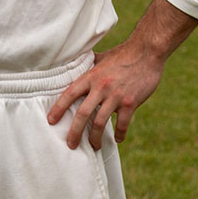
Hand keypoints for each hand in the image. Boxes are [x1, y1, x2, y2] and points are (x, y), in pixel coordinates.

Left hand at [46, 37, 164, 150]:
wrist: (147, 52)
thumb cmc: (123, 54)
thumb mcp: (102, 57)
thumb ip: (90, 65)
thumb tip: (79, 65)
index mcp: (91, 76)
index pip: (70, 94)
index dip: (58, 108)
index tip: (51, 121)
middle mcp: (101, 87)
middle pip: (82, 114)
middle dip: (74, 132)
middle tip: (70, 145)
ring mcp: (116, 96)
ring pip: (100, 122)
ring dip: (95, 138)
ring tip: (94, 146)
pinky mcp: (131, 103)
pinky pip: (122, 124)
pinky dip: (120, 134)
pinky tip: (118, 139)